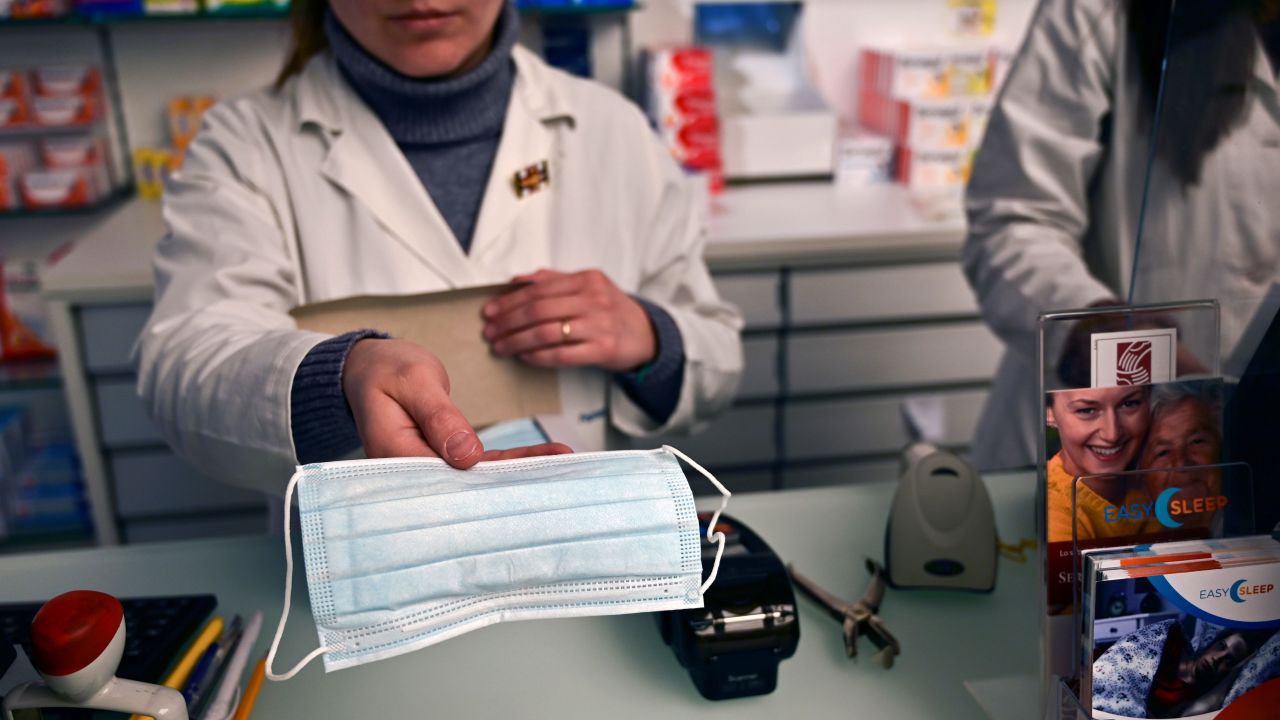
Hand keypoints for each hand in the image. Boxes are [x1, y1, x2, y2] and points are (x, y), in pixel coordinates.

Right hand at [341, 338, 571, 467]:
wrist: (369, 368)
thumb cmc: (387, 370)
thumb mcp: (414, 382)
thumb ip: (439, 417)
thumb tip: (467, 457)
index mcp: (395, 455)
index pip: (445, 481)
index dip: (486, 484)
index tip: (525, 481)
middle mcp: (410, 470)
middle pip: (465, 486)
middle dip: (510, 483)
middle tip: (557, 478)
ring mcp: (426, 466)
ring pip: (477, 476)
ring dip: (518, 470)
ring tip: (561, 462)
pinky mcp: (441, 458)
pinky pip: (477, 464)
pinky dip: (508, 460)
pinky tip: (541, 458)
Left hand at [482, 269, 656, 371]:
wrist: (647, 334)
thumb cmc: (611, 311)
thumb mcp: (589, 287)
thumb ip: (554, 280)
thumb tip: (517, 281)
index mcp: (587, 279)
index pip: (538, 289)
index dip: (509, 301)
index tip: (489, 311)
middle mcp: (594, 299)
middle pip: (538, 310)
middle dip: (508, 322)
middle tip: (490, 332)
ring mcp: (599, 324)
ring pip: (546, 332)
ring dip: (517, 341)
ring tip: (501, 347)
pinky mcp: (603, 349)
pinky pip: (562, 354)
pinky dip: (538, 356)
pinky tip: (524, 357)